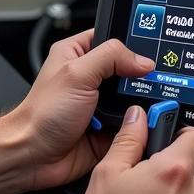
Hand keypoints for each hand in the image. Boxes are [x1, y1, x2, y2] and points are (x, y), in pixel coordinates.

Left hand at [2, 29, 153, 192]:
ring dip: (144, 102)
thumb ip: (111, 57)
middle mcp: (90, 77)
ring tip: (153, 102)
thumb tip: (142, 59)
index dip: (132, 40)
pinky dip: (141, 124)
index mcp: (77, 53)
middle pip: (129, 69)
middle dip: (144, 76)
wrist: (34, 156)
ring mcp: (101, 103)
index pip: (112, 37)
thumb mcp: (77, 74)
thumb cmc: (42, 114)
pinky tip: (145, 123)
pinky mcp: (109, 127)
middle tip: (160, 79)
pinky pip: (134, 123)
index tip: (154, 46)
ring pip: (135, 97)